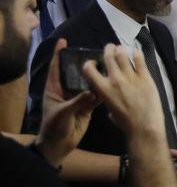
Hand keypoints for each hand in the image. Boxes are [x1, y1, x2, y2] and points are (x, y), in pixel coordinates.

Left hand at [36, 40, 100, 165]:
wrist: (59, 144)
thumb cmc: (54, 127)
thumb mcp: (63, 113)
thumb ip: (77, 102)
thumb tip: (92, 92)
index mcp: (54, 89)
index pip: (56, 68)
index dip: (59, 55)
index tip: (64, 42)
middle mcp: (66, 91)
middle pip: (74, 73)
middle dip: (82, 63)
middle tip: (93, 52)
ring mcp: (77, 99)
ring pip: (87, 84)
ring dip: (96, 76)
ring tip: (106, 65)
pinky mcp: (86, 108)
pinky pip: (96, 97)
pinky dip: (102, 92)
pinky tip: (112, 84)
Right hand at [85, 44, 163, 138]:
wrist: (144, 126)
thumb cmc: (126, 123)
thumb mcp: (110, 112)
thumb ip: (108, 100)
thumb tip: (110, 98)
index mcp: (103, 89)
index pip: (89, 69)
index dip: (89, 63)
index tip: (93, 62)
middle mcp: (115, 79)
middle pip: (108, 57)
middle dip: (108, 49)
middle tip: (111, 47)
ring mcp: (131, 77)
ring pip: (123, 55)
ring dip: (121, 50)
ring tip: (122, 48)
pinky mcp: (145, 77)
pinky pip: (140, 61)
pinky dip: (137, 54)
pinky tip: (136, 52)